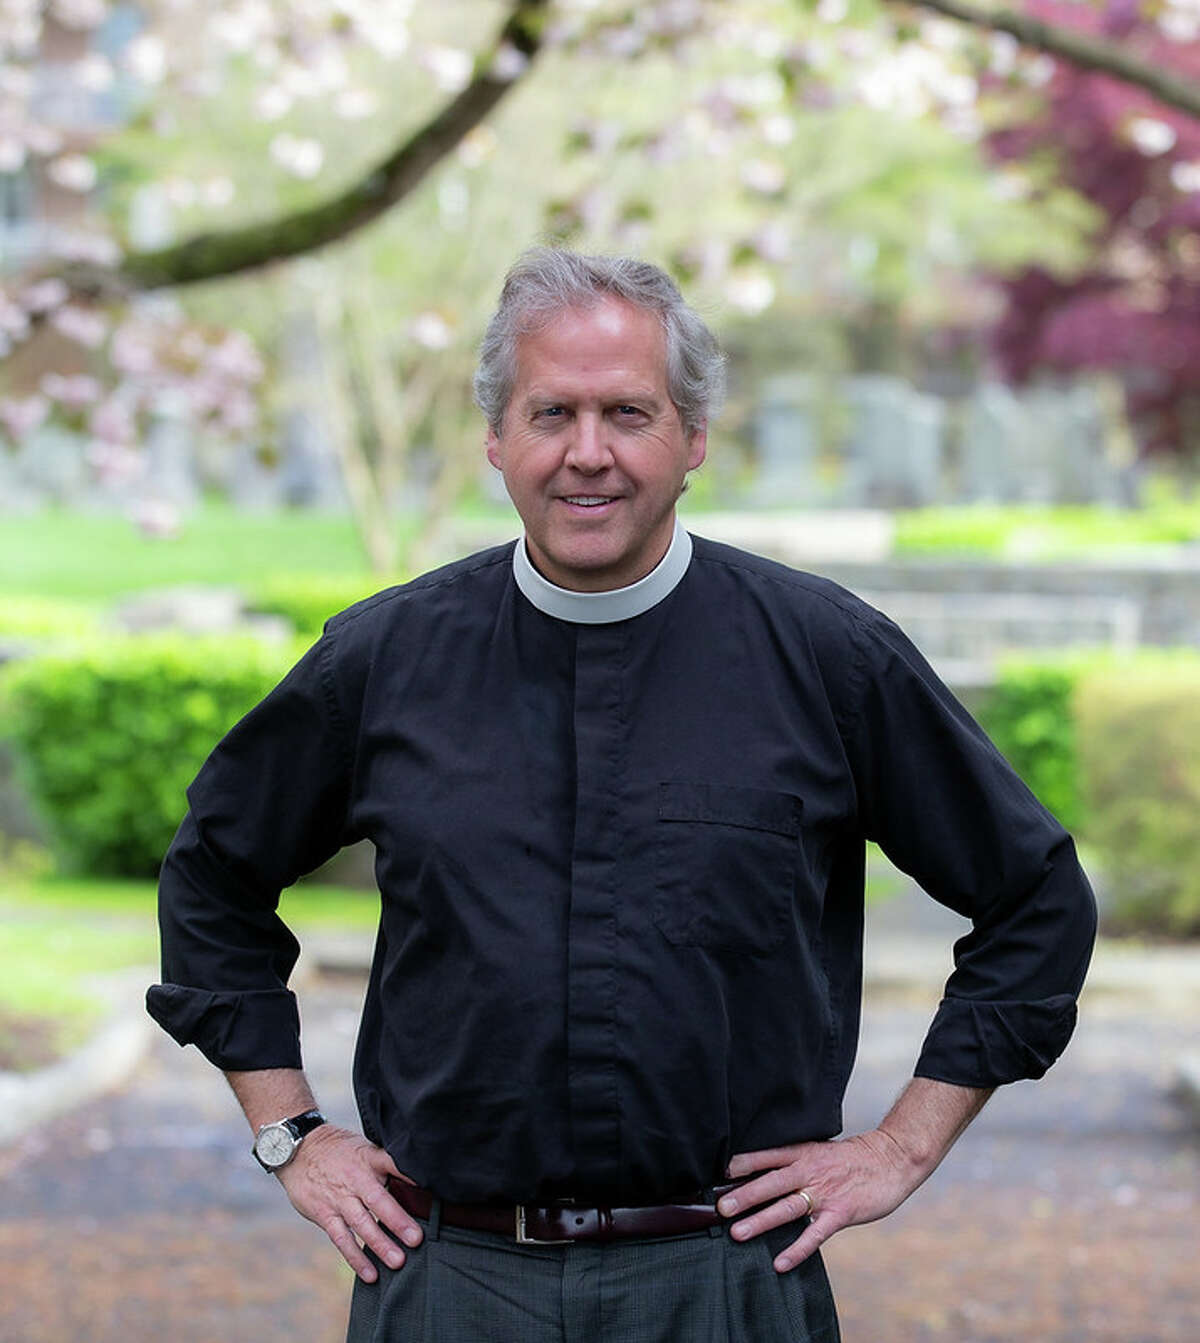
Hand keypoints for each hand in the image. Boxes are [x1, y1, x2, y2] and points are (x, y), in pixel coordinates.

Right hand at [273, 1124, 423, 1281]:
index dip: (409, 1174)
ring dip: (379, 1244)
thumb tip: (417, 1180)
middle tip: (416, 1239)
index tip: (429, 1187)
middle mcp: (355, 1178)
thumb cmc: (339, 1151)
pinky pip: (341, 1238)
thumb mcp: (363, 1147)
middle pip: (378, 1200)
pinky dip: (355, 1257)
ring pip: (361, 1223)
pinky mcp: (324, 1214)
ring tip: (397, 1262)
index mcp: (369, 1159)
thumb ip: (385, 1164)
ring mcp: (339, 1198)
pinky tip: (370, 1273)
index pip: (392, 1163)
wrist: (299, 1150)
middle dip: (397, 1220)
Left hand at [717, 1129, 919, 1273]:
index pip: (768, 1156)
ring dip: (761, 1221)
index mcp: (803, 1153)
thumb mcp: (821, 1151)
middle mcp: (810, 1171)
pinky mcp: (840, 1213)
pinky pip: (815, 1234)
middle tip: (720, 1209)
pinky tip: (780, 1262)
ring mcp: (825, 1193)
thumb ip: (797, 1162)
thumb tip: (767, 1174)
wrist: (891, 1159)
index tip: (720, 1174)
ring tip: (739, 1233)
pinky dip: (797, 1249)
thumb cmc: (853, 1158)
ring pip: (787, 1208)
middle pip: (771, 1183)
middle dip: (745, 1196)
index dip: (745, 1164)